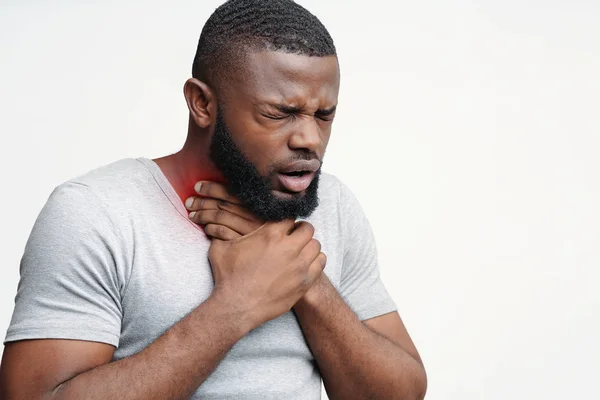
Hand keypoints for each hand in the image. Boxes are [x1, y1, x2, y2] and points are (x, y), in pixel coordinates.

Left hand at [185, 181, 263, 239]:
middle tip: (189, 202)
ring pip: (220, 217)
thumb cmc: (262, 237)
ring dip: (202, 214)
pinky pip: (221, 233)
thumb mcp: (260, 218)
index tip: (197, 186)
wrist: (269, 264)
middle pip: (223, 204)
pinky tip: (206, 228)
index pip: (231, 192)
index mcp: (258, 206)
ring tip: (192, 215)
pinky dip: (210, 229)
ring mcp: (249, 231)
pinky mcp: (243, 245)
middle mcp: (255, 216)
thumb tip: (220, 190)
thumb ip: (245, 206)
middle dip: (202, 201)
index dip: (212, 188)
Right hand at [209, 219, 326, 326]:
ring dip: (308, 246)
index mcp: (270, 234)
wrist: (236, 306)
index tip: (284, 227)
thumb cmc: (227, 277)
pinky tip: (306, 264)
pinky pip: (321, 262)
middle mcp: (288, 246)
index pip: (290, 217)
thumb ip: (224, 232)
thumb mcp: (221, 248)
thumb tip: (219, 225)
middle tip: (294, 238)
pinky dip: (316, 260)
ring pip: (316, 245)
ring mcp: (299, 264)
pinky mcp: (305, 281)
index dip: (287, 221)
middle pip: (307, 228)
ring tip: (300, 251)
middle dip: (300, 231)